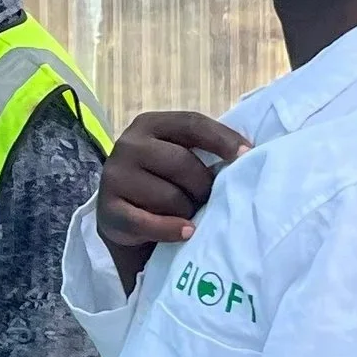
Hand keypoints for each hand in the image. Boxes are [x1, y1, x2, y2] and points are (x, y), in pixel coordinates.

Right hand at [95, 112, 250, 292]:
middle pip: (183, 163)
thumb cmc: (160, 181)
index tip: (247, 155)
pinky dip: (171, 230)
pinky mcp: (108, 210)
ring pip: (169, 197)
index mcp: (149, 124)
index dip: (221, 138)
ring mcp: (115, 177)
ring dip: (186, 211)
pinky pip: (149, 223)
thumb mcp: (176, 156)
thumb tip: (246, 155)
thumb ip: (201, 149)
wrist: (121, 215)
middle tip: (207, 199)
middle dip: (203, 186)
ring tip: (188, 215)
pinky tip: (186, 232)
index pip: (191, 124)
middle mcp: (129, 145)